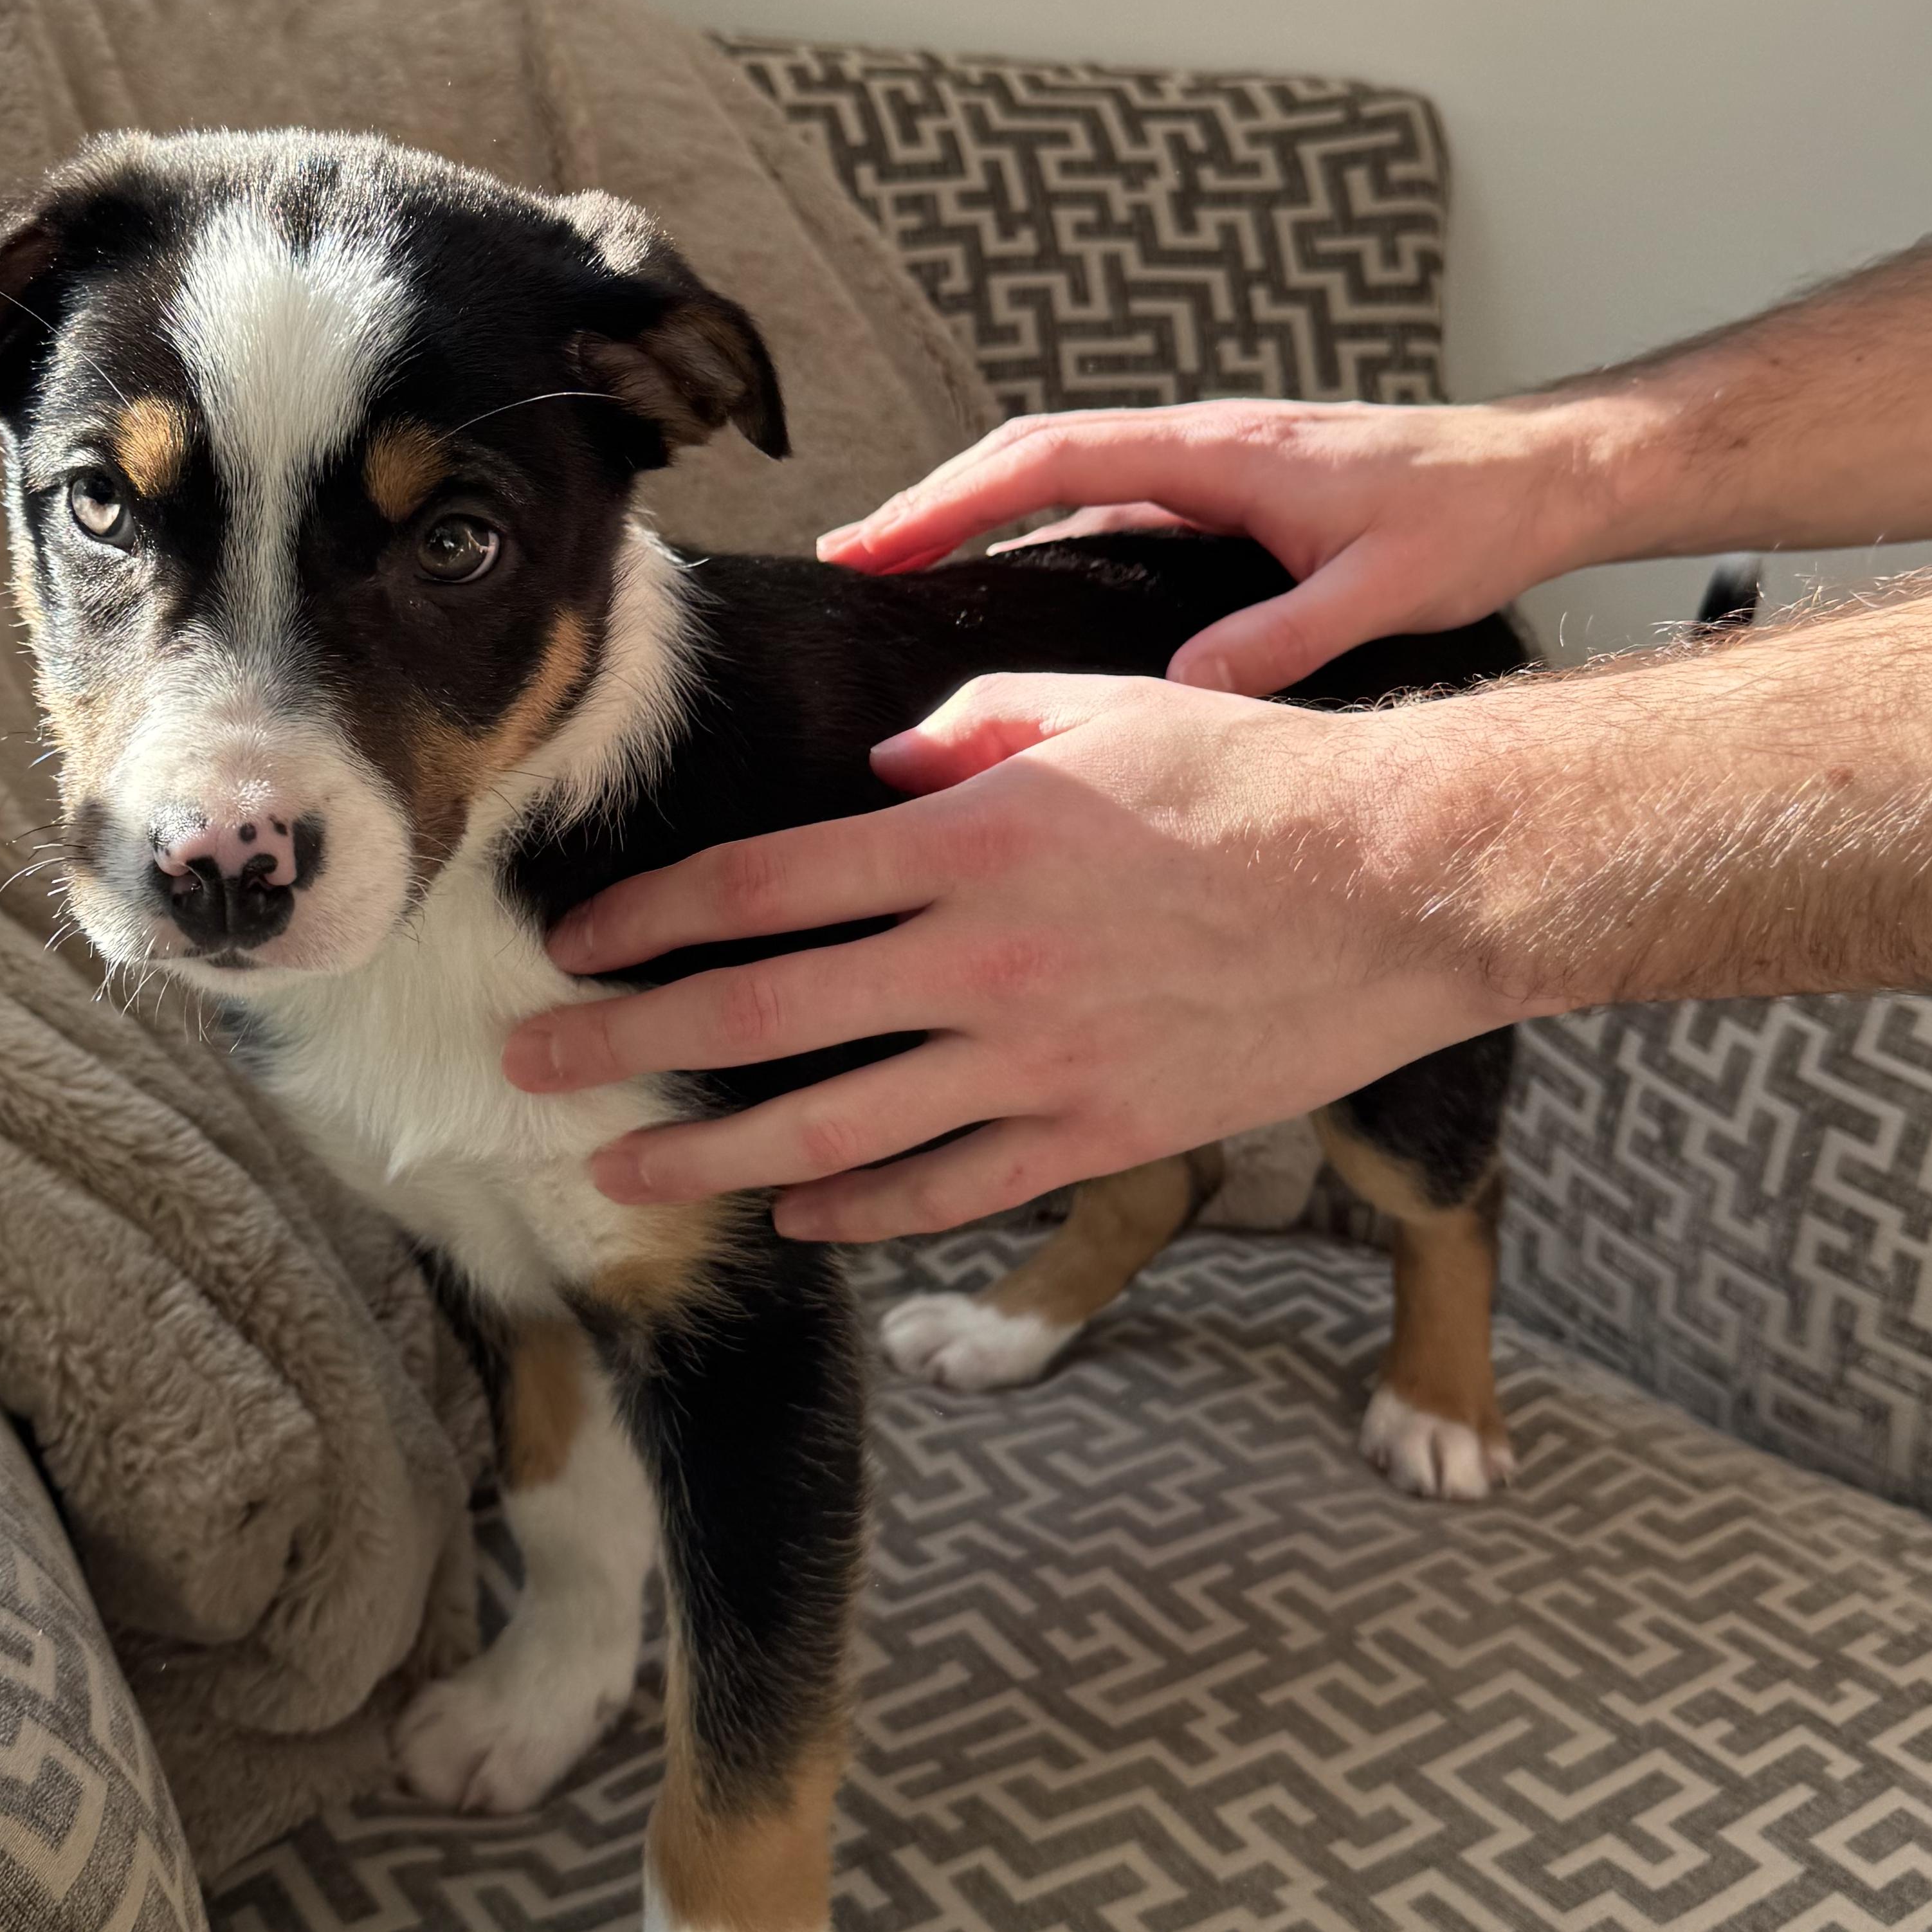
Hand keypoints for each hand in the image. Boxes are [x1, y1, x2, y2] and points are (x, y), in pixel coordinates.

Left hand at [504, 671, 1499, 1241]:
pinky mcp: (1097, 1131)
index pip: (760, 885)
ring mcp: (1037, 1060)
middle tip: (527, 1070)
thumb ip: (967, 734)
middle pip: (760, 1016)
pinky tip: (799, 1219)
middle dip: (624, 1049)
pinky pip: (950, 1188)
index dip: (650, 918)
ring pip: (832, 1129)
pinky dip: (863, 1212)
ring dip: (709, 1160)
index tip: (576, 941)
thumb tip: (881, 779)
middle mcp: (980, 959)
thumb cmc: (1254, 781)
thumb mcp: (1099, 712)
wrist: (1404, 886)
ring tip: (616, 1183)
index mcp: (968, 841)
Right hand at [818, 397, 1604, 695]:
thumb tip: (1181, 692)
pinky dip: (1041, 535)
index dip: (953, 499)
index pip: (1052, 459)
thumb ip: (1282, 641)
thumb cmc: (1472, 519)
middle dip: (934, 504)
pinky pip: (1107, 505)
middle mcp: (1200, 444)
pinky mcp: (1223, 491)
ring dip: (980, 516)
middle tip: (850, 561)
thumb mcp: (1382, 592)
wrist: (1544, 472)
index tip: (877, 545)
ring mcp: (1208, 465)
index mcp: (1220, 452)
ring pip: (1064, 478)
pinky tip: (1009, 591)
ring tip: (900, 576)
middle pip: (1032, 458)